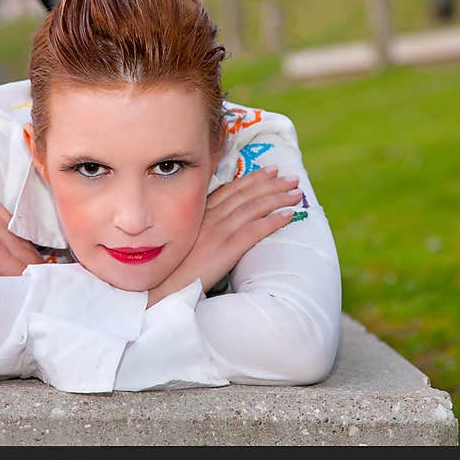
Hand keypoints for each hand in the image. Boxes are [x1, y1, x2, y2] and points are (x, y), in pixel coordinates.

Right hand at [146, 166, 302, 307]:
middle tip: (290, 178)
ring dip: (278, 198)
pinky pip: (254, 231)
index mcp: (199, 214)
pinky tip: (288, 216)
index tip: (269, 171)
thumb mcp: (185, 239)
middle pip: (245, 194)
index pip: (231, 190)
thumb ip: (202, 228)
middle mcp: (209, 218)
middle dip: (271, 183)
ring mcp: (218, 232)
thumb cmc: (173, 268)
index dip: (252, 179)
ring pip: (253, 208)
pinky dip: (273, 220)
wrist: (163, 288)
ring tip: (296, 193)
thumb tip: (221, 225)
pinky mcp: (225, 249)